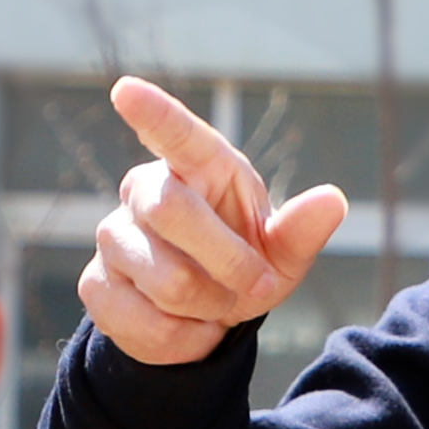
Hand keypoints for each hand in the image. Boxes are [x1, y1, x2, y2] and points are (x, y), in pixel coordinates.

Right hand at [81, 75, 349, 364]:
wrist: (205, 317)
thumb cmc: (246, 265)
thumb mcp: (283, 252)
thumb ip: (302, 230)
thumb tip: (332, 200)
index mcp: (197, 169)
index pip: (174, 133)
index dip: (152, 112)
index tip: (126, 90)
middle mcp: (145, 191)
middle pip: (171, 211)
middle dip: (227, 261)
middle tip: (256, 287)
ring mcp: (114, 236)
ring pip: (167, 279)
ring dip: (210, 306)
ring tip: (215, 302)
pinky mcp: (96, 285)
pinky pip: (147, 322)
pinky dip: (185, 338)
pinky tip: (187, 324)